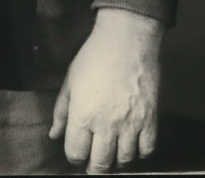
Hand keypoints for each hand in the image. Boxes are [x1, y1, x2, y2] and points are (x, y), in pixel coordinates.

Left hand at [49, 7, 162, 173]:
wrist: (127, 40)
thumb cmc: (95, 56)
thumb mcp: (70, 80)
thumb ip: (61, 111)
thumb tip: (54, 134)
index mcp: (83, 115)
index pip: (76, 153)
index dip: (74, 156)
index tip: (76, 152)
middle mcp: (106, 125)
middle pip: (100, 164)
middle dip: (94, 166)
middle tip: (93, 162)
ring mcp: (131, 124)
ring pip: (124, 160)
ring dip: (115, 160)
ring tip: (111, 151)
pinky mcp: (150, 120)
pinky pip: (147, 150)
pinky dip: (139, 153)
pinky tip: (132, 144)